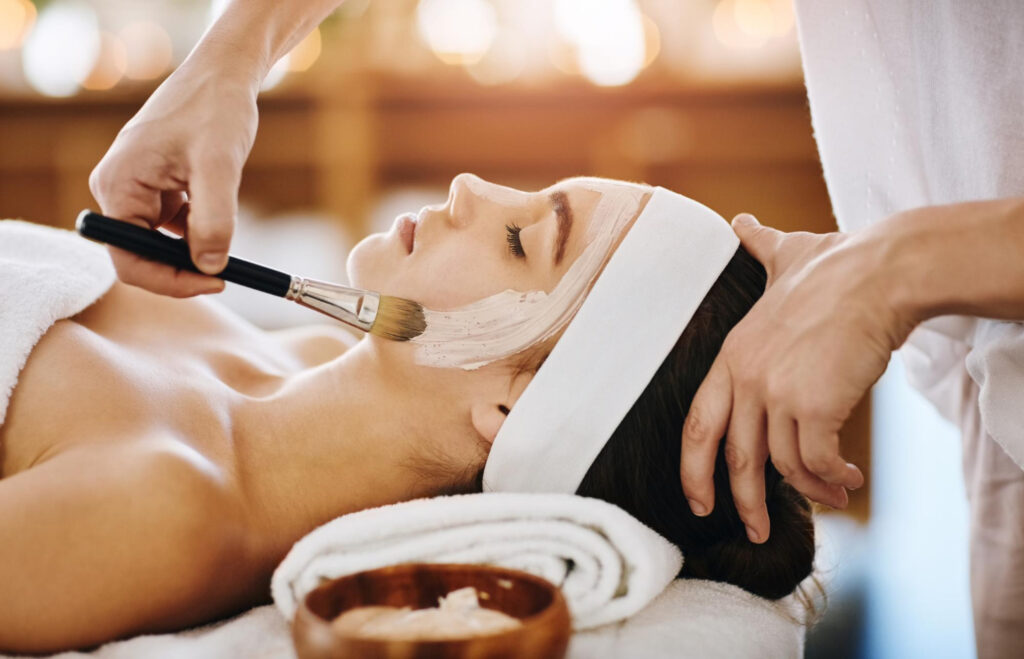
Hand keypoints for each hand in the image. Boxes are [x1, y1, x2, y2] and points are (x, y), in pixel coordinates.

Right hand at [89, 61, 258, 296]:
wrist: (223, 76)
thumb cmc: (216, 110)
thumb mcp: (220, 167)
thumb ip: (214, 220)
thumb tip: (209, 266)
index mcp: (118, 186)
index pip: (129, 260)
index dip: (170, 281)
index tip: (217, 281)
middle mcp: (116, 190)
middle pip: (142, 256)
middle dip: (183, 268)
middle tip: (228, 270)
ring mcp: (134, 189)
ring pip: (160, 244)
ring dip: (193, 248)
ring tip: (225, 223)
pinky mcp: (154, 187)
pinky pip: (171, 226)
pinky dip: (198, 230)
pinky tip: (217, 207)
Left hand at [680, 214, 911, 542]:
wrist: (879, 271)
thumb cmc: (837, 265)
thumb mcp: (784, 254)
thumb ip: (758, 247)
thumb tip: (743, 222)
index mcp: (732, 353)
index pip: (698, 421)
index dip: (694, 466)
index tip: (699, 499)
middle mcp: (747, 376)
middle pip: (734, 456)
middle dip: (743, 502)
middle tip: (755, 530)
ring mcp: (778, 391)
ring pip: (782, 464)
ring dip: (809, 490)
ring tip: (834, 496)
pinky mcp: (816, 404)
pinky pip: (818, 461)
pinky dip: (833, 477)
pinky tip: (849, 479)